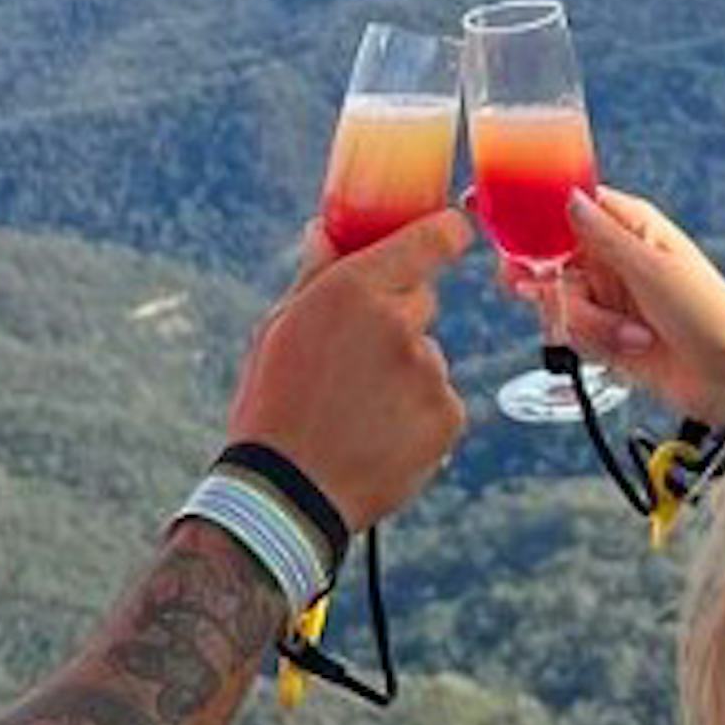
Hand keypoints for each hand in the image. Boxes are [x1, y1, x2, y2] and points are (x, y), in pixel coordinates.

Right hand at [222, 208, 470, 530]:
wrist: (288, 495)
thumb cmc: (273, 407)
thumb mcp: (278, 331)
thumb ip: (314, 275)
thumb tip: (323, 229)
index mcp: (352, 290)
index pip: (431, 239)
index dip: (445, 233)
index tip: (451, 233)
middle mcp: (398, 323)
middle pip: (422, 301)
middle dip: (397, 321)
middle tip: (355, 362)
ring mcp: (429, 372)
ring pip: (427, 358)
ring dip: (404, 375)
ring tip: (357, 413)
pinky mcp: (447, 416)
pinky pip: (440, 402)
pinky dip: (417, 417)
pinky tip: (378, 436)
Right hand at [544, 185, 724, 433]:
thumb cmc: (706, 312)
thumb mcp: (653, 269)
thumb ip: (602, 236)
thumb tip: (567, 196)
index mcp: (629, 225)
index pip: (568, 204)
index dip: (531, 211)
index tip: (492, 216)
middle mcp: (612, 256)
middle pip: (548, 254)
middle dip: (543, 278)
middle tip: (528, 287)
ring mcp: (606, 295)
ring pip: (558, 299)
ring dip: (589, 323)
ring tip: (633, 335)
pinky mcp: (603, 332)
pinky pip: (572, 332)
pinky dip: (595, 343)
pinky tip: (632, 347)